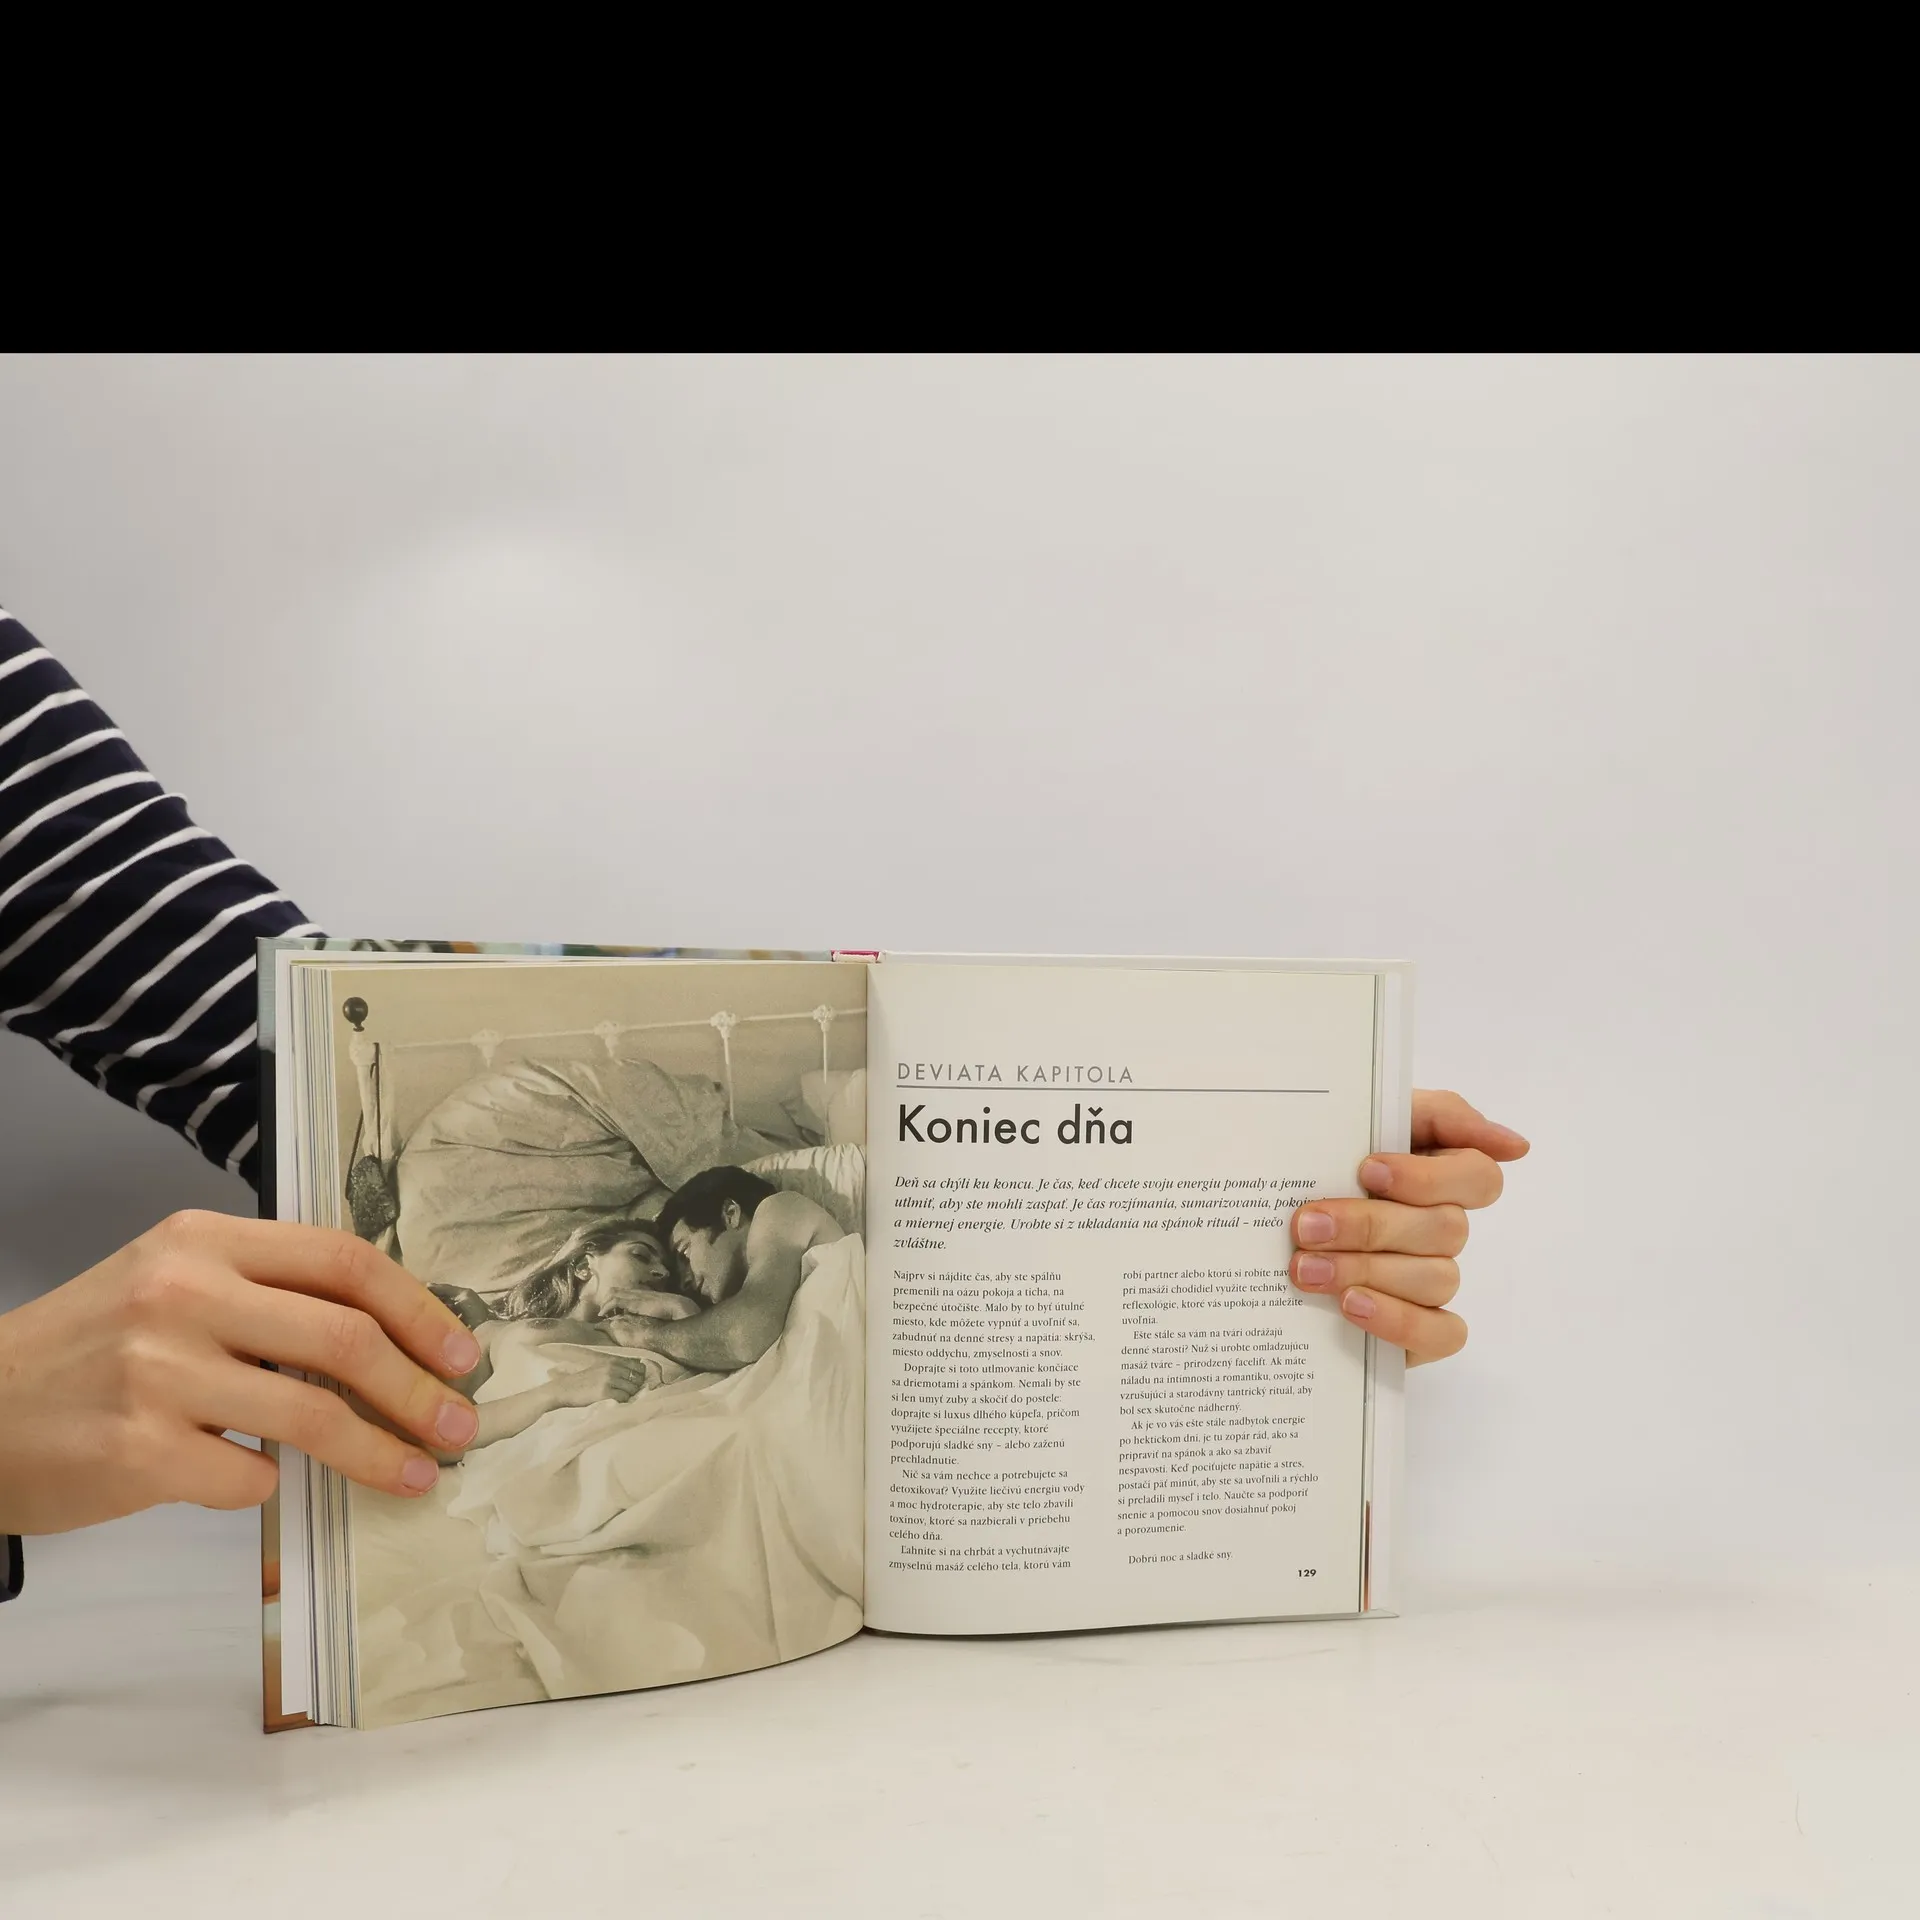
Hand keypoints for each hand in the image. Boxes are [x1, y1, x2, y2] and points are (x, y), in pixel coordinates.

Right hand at [0, 1211, 485, 1533]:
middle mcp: (183, 1293)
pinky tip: (263, 1483)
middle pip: (344, 1338)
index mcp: (205, 1240)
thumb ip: (269, 1293)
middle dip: (418, 1390)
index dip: (419, 1310)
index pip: (344, 1261)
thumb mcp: (172, 1283)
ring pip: (312, 1415)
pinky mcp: (136, 1450)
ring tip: (419, 1473)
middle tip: (459, 1424)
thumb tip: (393, 1337)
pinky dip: (270, 1485)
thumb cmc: (90, 1350)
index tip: (462, 1353)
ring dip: (381, 1453)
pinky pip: (247, 1476)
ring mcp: (158, 1372)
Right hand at [542, 1347, 660, 1405]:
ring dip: (630, 1395)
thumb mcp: (600, 1368)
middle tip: (629, 1393)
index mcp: (612, 1361)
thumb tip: (639, 1369)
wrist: (563, 1389)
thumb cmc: (582, 1381)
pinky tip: (615, 1402)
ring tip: (621, 1398)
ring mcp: (609, 1380)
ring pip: (632, 1389)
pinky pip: (624, 1398)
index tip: (636, 1382)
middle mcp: (612, 1368)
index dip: (641, 1374)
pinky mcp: (605, 1393)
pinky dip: (623, 1401)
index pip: (638, 1365)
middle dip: (637, 1386)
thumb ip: (616, 1367)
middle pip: (637, 1378)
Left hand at [1289, 1090, 1528, 1365]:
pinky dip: (1397, 1319)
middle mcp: (1444, 1229)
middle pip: (1445, 1229)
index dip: (1429, 1177)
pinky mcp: (1422, 1331)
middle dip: (1370, 1225)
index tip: (1368, 1169)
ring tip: (1305, 1268)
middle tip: (1307, 1225)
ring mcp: (1434, 1282)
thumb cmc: (1321, 1163)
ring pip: (1436, 1278)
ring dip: (1366, 1270)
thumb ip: (1439, 1115)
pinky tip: (1351, 1305)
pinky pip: (1441, 1334)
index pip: (1478, 1177)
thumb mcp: (1362, 1118)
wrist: (1259, 1228)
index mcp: (1440, 1175)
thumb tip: (1515, 1146)